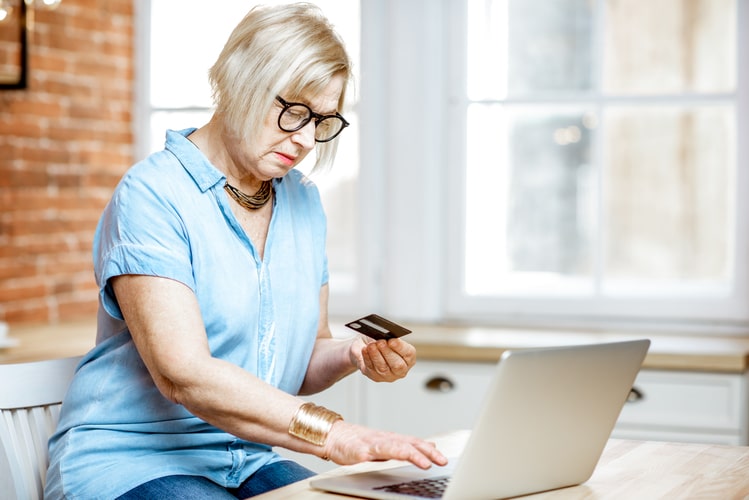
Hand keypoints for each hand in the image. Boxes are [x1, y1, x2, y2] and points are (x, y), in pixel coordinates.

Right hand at [323, 420, 447, 468]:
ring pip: (397, 446)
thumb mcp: (384, 445)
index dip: (429, 450)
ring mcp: (374, 443)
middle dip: (427, 452)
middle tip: (442, 461)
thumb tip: (428, 447)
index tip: (443, 459)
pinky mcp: (362, 450)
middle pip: (410, 443)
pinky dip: (390, 453)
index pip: (415, 443)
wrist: (333, 437)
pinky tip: (397, 457)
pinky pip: (377, 451)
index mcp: (392, 440)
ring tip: (426, 463)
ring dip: (413, 454)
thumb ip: (404, 446)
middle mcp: (386, 439)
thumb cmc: (357, 443)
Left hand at [349, 337, 415, 382]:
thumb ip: (388, 336)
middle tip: (381, 342)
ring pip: (383, 367)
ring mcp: (388, 375)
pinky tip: (365, 350)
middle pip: (397, 364)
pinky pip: (371, 368)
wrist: (364, 345)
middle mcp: (401, 369)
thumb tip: (384, 336)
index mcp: (408, 357)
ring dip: (376, 355)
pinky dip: (367, 357)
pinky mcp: (375, 377)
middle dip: (388, 352)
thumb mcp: (385, 334)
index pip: (408, 354)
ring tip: (371, 345)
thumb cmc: (379, 339)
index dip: (400, 347)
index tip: (392, 340)